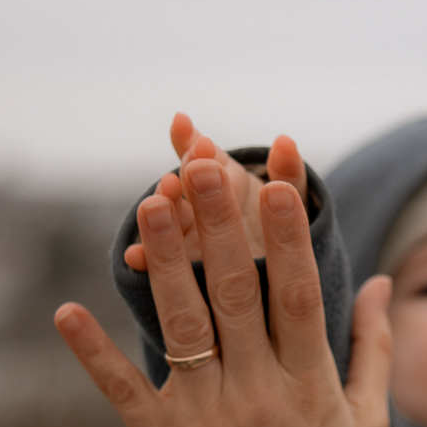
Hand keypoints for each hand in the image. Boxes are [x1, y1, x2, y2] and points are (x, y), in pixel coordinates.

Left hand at [55, 141, 391, 426]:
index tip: (274, 178)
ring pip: (183, 328)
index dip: (286, 234)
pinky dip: (94, 353)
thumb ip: (373, 351)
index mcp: (309, 386)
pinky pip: (124, 391)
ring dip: (165, 264)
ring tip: (149, 205)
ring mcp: (207, 420)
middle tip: (202, 164)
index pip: (297, 295)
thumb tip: (380, 280)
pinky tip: (68, 310)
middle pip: (237, 295)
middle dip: (221, 226)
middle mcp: (259, 395)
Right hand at [125, 113, 308, 271]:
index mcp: (224, 188)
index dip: (198, 150)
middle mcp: (201, 215)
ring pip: (170, 226)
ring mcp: (187, 246)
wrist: (281, 285)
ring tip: (159, 201)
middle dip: (186, 179)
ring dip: (164, 212)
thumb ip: (289, 174)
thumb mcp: (292, 202)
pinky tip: (134, 256)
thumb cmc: (283, 236)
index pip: (203, 162)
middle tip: (186, 169)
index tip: (202, 144)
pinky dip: (144, 261)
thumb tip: (285, 142)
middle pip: (185, 193)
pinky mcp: (181, 281)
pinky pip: (156, 271)